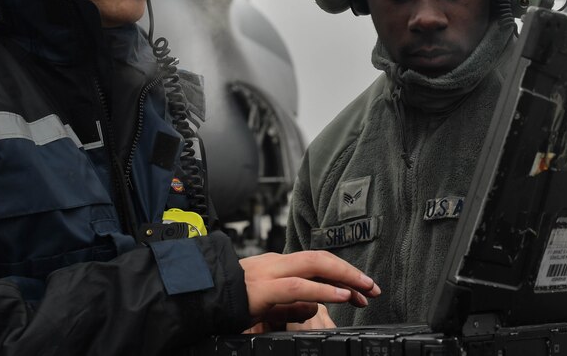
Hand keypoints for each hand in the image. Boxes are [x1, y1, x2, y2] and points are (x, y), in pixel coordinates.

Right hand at [239, 251, 379, 328]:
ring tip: (365, 289)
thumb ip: (290, 305)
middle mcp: (275, 263)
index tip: (362, 289)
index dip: (342, 273)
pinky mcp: (262, 289)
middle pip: (321, 258)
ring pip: (314, 265)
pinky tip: (341, 295)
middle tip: (373, 287)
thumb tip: (314, 308)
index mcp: (276, 266)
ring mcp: (269, 273)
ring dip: (344, 276)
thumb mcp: (267, 305)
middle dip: (350, 270)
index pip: (316, 263)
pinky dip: (323, 290)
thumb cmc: (227, 302)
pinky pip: (298, 286)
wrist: (194, 298)